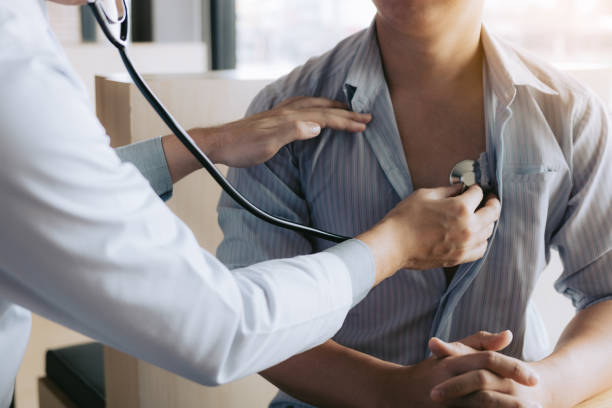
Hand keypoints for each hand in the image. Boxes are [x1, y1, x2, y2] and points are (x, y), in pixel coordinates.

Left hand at [201, 96, 371, 167]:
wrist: (219, 143)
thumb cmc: (242, 147)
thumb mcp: (268, 144)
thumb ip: (293, 132)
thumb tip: (318, 126)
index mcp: (290, 118)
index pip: (325, 117)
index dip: (346, 121)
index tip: (365, 125)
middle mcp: (287, 112)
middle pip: (323, 109)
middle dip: (345, 113)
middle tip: (366, 116)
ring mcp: (280, 114)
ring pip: (313, 105)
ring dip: (332, 107)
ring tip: (346, 109)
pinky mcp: (274, 118)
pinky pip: (302, 107)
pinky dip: (316, 107)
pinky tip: (314, 111)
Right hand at [358, 184, 500, 281]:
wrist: (393, 245)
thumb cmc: (405, 218)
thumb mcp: (425, 195)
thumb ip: (447, 190)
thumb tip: (460, 188)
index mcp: (460, 208)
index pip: (479, 194)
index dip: (476, 188)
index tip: (473, 188)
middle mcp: (468, 227)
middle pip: (492, 212)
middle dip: (491, 202)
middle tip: (488, 199)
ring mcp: (465, 245)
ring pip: (489, 231)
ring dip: (486, 222)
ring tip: (479, 217)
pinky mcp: (459, 258)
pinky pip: (481, 249)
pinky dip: (481, 240)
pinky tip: (473, 235)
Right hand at [375, 331, 537, 407]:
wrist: (398, 392)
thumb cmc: (430, 371)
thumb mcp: (452, 352)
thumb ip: (479, 342)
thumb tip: (508, 334)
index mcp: (453, 361)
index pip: (487, 360)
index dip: (512, 367)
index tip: (534, 378)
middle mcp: (449, 380)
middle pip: (486, 386)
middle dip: (513, 397)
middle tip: (538, 404)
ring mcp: (446, 401)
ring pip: (480, 406)